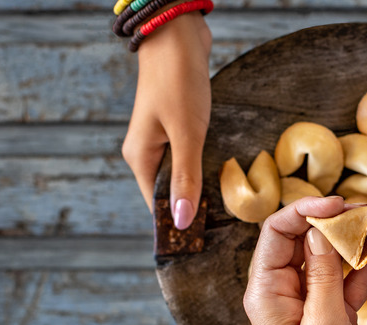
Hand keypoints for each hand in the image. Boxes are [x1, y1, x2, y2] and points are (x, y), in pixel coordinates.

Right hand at [121, 12, 211, 228]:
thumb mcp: (186, 134)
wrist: (178, 35)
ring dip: (198, 188)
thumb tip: (182, 220)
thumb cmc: (179, 83)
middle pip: (167, 192)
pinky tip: (220, 176)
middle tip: (222, 231)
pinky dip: (201, 167)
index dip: (177, 224)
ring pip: (179, 174)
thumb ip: (185, 178)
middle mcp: (146, 151)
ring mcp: (161, 137)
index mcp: (140, 158)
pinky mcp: (176, 124)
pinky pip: (187, 155)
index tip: (201, 247)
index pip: (156, 205)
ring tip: (225, 210)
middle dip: (191, 209)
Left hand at [243, 197, 366, 324]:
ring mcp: (306, 303)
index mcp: (267, 292)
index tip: (340, 201)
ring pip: (327, 258)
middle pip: (303, 239)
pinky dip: (363, 267)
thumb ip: (323, 273)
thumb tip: (322, 227)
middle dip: (335, 222)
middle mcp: (282, 292)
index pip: (277, 232)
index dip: (306, 209)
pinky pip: (343, 281)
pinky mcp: (328, 315)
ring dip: (354, 242)